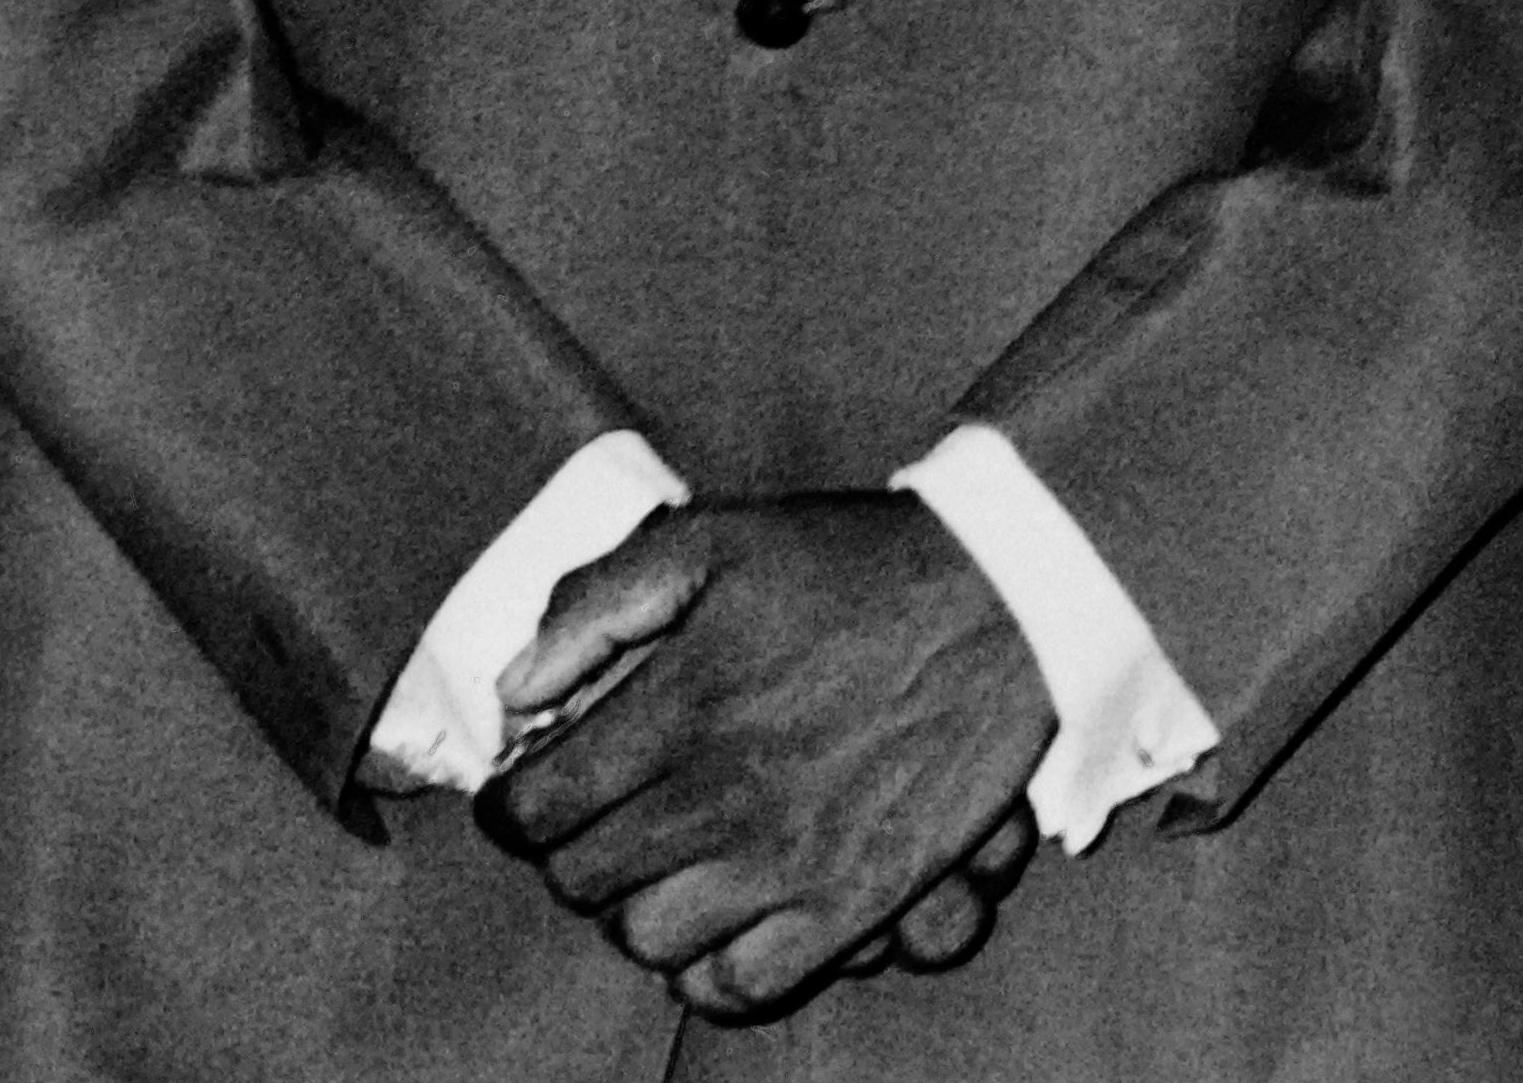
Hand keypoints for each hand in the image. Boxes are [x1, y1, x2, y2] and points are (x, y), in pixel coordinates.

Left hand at [482, 493, 1055, 1019]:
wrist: (1008, 597)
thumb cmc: (856, 563)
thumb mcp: (715, 538)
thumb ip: (597, 602)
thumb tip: (516, 689)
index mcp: (680, 707)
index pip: (535, 809)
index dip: (515, 802)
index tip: (534, 787)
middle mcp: (724, 795)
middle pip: (583, 879)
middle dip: (573, 849)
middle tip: (603, 815)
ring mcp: (789, 859)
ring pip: (648, 939)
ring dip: (636, 905)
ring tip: (662, 864)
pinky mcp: (853, 900)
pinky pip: (740, 985)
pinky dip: (711, 967)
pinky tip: (720, 918)